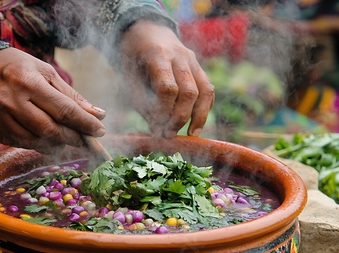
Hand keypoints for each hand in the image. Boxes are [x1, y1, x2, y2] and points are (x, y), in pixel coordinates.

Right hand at [0, 47, 105, 153]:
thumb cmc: (14, 67)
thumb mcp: (44, 71)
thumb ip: (70, 95)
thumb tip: (98, 114)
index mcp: (28, 82)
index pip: (64, 110)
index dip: (85, 124)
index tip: (100, 131)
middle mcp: (11, 102)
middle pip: (50, 130)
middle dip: (73, 138)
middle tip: (87, 141)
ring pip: (35, 141)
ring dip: (56, 145)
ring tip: (68, 141)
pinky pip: (19, 143)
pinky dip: (37, 145)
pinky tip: (47, 142)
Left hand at [120, 20, 213, 137]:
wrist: (147, 31)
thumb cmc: (134, 58)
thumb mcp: (129, 78)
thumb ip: (143, 104)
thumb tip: (158, 132)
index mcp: (157, 55)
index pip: (168, 88)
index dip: (165, 112)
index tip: (158, 128)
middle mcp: (180, 55)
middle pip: (189, 91)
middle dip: (181, 117)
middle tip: (170, 135)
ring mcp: (193, 60)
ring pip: (206, 90)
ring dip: (200, 115)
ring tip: (192, 134)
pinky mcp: (199, 66)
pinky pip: (208, 88)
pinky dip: (205, 107)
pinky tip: (197, 123)